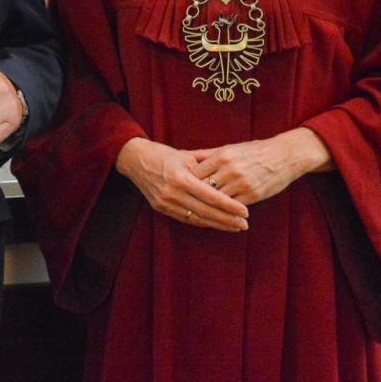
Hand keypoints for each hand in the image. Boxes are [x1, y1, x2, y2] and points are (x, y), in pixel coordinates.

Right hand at [116, 138, 248, 231]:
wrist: (134, 159)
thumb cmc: (163, 154)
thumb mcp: (186, 156)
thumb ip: (207, 168)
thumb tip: (231, 178)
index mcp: (180, 177)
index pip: (211, 196)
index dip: (229, 206)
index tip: (245, 212)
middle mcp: (172, 192)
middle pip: (206, 211)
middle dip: (227, 219)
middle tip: (245, 224)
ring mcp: (165, 202)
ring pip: (196, 218)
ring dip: (217, 224)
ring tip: (235, 227)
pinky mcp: (160, 208)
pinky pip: (185, 218)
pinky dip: (202, 222)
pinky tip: (215, 223)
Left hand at [192, 128, 332, 206]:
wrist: (284, 156)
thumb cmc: (254, 151)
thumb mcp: (230, 148)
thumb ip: (207, 154)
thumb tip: (184, 155)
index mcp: (222, 156)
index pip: (196, 172)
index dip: (186, 182)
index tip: (178, 188)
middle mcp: (230, 169)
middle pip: (204, 187)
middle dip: (193, 196)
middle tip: (182, 204)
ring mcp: (242, 183)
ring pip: (217, 200)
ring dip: (207, 207)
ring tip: (195, 212)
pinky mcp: (253, 195)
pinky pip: (233, 207)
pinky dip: (224, 212)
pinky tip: (216, 216)